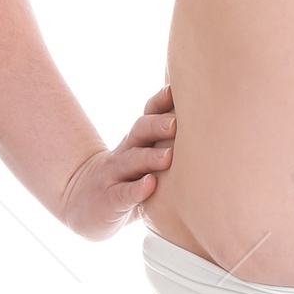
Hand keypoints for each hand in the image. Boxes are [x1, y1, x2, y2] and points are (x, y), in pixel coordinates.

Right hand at [57, 85, 175, 240]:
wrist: (85, 202)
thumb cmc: (129, 180)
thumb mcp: (146, 158)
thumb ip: (170, 143)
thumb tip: (208, 128)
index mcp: (139, 140)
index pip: (150, 114)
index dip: (162, 101)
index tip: (178, 90)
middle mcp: (126, 152)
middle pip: (140, 131)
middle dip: (158, 125)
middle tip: (177, 123)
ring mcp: (114, 175)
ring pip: (132, 161)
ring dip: (150, 157)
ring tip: (169, 156)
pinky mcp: (108, 200)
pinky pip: (123, 194)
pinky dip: (137, 190)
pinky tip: (150, 185)